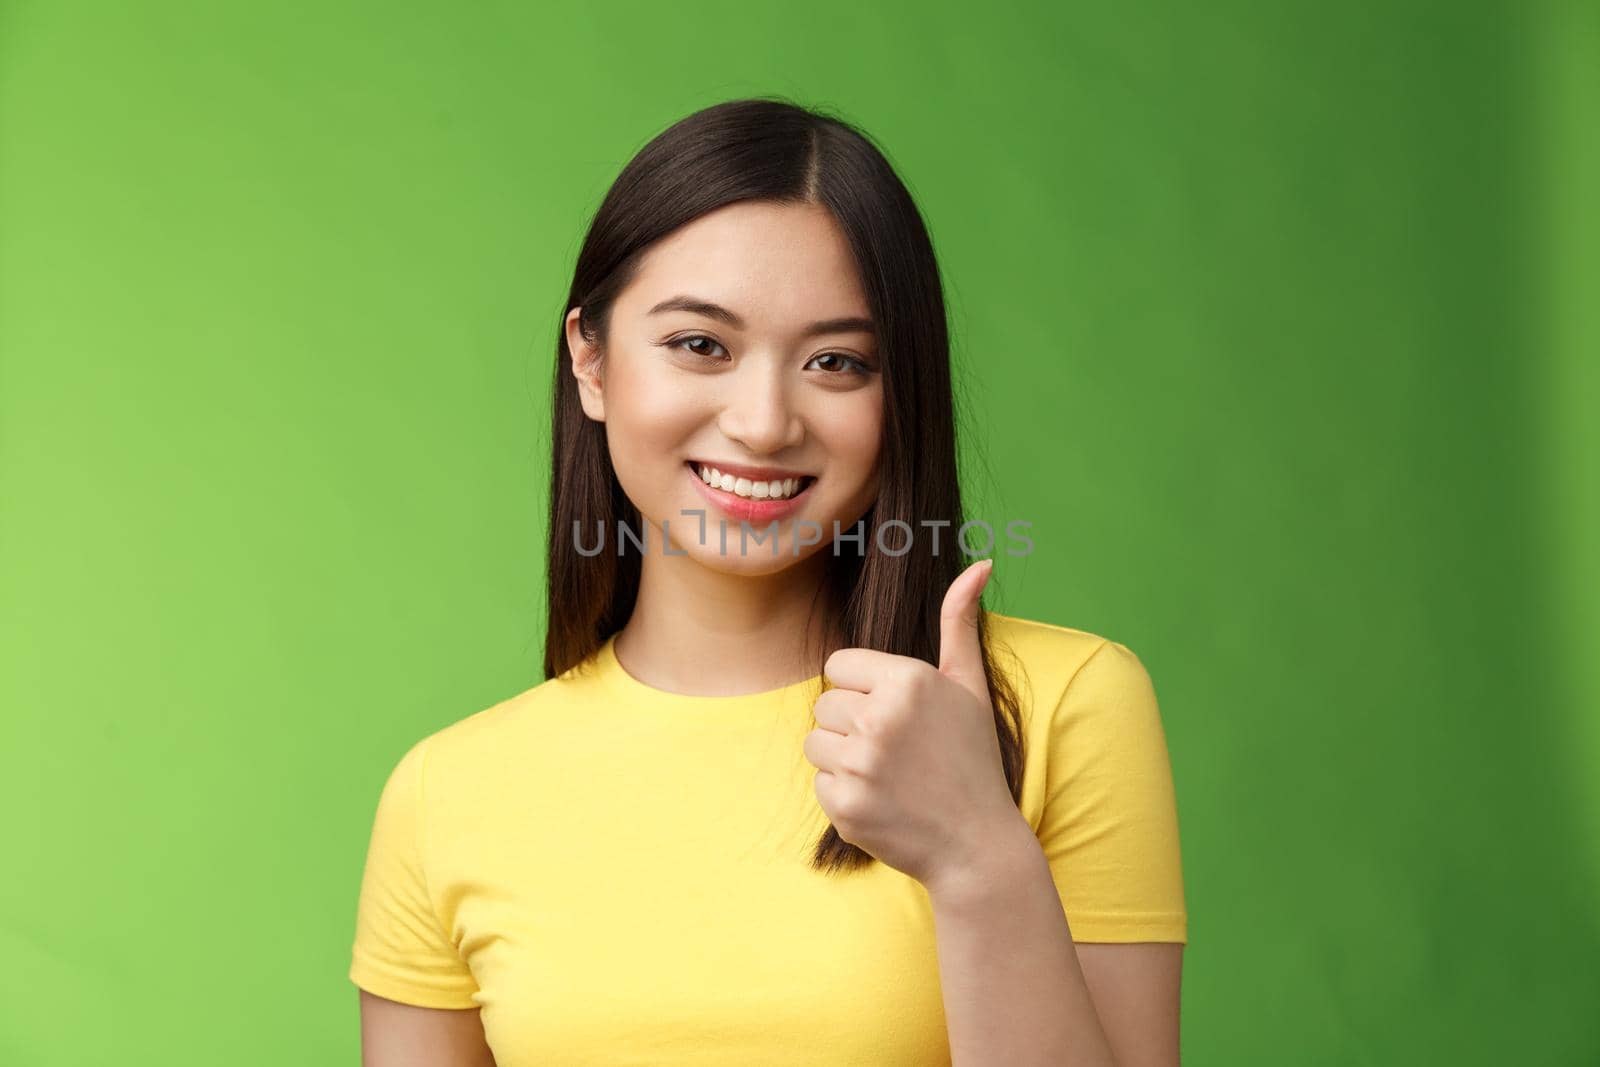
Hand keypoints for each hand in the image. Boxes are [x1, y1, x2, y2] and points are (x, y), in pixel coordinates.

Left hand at [802, 557, 1026, 893]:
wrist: (977, 844)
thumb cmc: (971, 758)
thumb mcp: (969, 686)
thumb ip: (960, 622)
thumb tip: (982, 563)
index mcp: (907, 680)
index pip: (838, 666)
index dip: (862, 690)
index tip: (895, 715)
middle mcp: (880, 718)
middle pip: (824, 705)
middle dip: (852, 725)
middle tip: (897, 751)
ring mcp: (860, 764)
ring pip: (814, 743)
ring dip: (842, 758)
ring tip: (888, 774)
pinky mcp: (845, 805)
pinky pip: (819, 783)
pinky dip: (843, 794)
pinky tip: (882, 801)